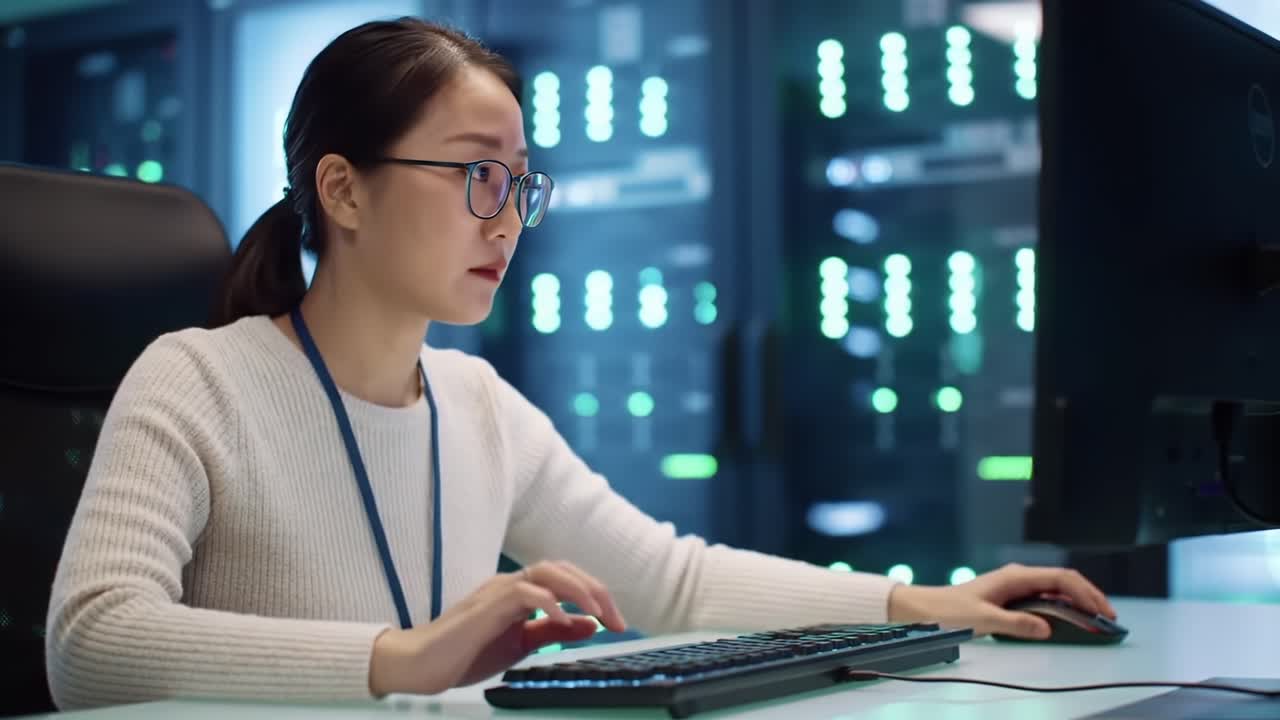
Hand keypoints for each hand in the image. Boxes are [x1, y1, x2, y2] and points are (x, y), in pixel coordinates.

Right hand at [368, 560, 626, 695]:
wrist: (421, 665)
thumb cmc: (465, 653)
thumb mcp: (520, 645)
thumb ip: (552, 632)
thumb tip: (591, 625)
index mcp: (519, 592)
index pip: (566, 579)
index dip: (595, 595)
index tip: (616, 623)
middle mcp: (510, 584)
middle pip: (563, 569)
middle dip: (596, 591)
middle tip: (617, 620)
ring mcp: (497, 591)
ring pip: (547, 572)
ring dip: (579, 591)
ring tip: (598, 614)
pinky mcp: (486, 606)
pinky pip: (524, 593)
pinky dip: (549, 604)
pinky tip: (563, 623)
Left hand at [887, 563, 1116, 639]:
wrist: (925, 608)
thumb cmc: (950, 611)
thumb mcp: (983, 619)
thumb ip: (1016, 624)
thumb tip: (1047, 628)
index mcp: (1015, 576)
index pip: (1061, 578)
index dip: (1086, 593)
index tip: (1102, 610)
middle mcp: (1018, 577)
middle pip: (1063, 581)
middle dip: (1088, 596)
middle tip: (1108, 618)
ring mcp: (1015, 586)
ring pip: (1056, 589)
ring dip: (1077, 602)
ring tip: (1096, 619)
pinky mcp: (1011, 597)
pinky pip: (1044, 598)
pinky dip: (1062, 607)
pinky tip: (1070, 619)